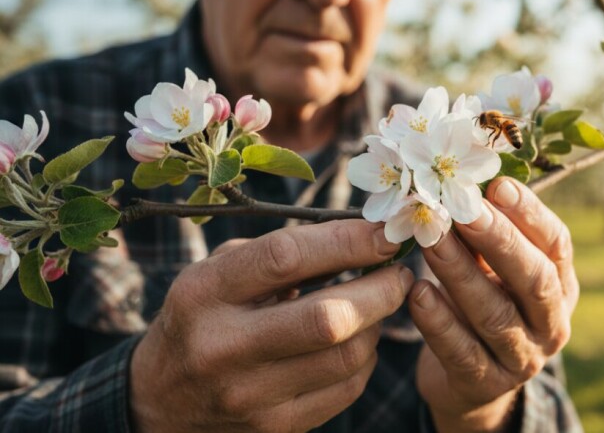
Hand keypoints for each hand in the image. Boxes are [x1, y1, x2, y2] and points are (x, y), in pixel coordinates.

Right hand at [130, 220, 412, 432]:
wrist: (161, 402)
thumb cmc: (202, 318)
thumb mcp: (217, 275)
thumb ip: (278, 254)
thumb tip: (361, 236)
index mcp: (204, 293)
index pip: (286, 258)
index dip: (347, 241)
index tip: (386, 232)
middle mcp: (223, 346)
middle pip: (328, 317)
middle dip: (380, 289)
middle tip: (399, 272)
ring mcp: (249, 395)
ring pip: (346, 356)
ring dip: (378, 324)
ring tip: (379, 303)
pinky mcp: (274, 427)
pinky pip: (346, 389)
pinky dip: (365, 359)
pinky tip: (359, 340)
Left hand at [408, 178, 577, 432]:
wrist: (470, 382)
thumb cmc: (480, 304)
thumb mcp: (491, 269)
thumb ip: (482, 234)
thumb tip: (458, 180)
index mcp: (560, 284)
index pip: (556, 244)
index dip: (529, 213)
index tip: (497, 184)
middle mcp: (551, 323)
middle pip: (533, 279)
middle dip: (499, 240)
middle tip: (462, 209)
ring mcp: (522, 359)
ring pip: (495, 315)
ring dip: (460, 273)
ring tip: (430, 240)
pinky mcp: (485, 385)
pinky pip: (461, 352)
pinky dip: (438, 320)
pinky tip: (416, 292)